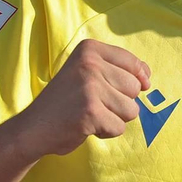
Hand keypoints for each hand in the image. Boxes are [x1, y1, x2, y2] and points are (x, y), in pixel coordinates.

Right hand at [16, 39, 150, 157]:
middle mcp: (90, 64)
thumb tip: (147, 80)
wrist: (33, 127)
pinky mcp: (91, 112)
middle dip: (119, 102)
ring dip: (113, 118)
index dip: (133, 81)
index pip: (134, 64)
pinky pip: (119, 127)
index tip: (113, 89)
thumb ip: (120, 70)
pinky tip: (86, 125)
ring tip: (89, 114)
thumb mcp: (88, 73)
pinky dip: (105, 132)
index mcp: (90, 49)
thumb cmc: (66, 101)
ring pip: (131, 110)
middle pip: (135, 88)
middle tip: (92, 103)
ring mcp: (90, 87)